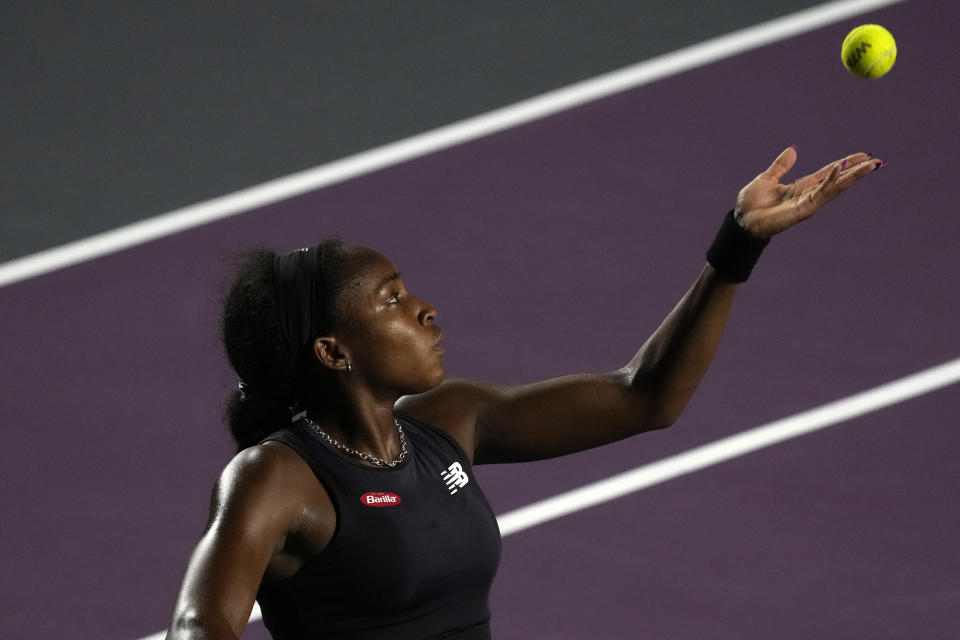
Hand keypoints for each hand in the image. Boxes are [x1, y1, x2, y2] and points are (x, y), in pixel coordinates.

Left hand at [734, 146, 882, 238]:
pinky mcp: (803, 210)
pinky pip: (820, 193)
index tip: (862, 156)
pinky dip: (830, 181)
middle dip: (857, 171)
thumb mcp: (767, 178)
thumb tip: (793, 150)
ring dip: (853, 176)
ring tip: (870, 165)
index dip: (844, 164)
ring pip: (835, 187)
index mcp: (801, 186)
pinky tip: (838, 170)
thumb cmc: (751, 204)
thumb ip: (781, 166)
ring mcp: (808, 202)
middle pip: (838, 180)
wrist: (742, 220)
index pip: (828, 173)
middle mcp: (808, 194)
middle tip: (877, 161)